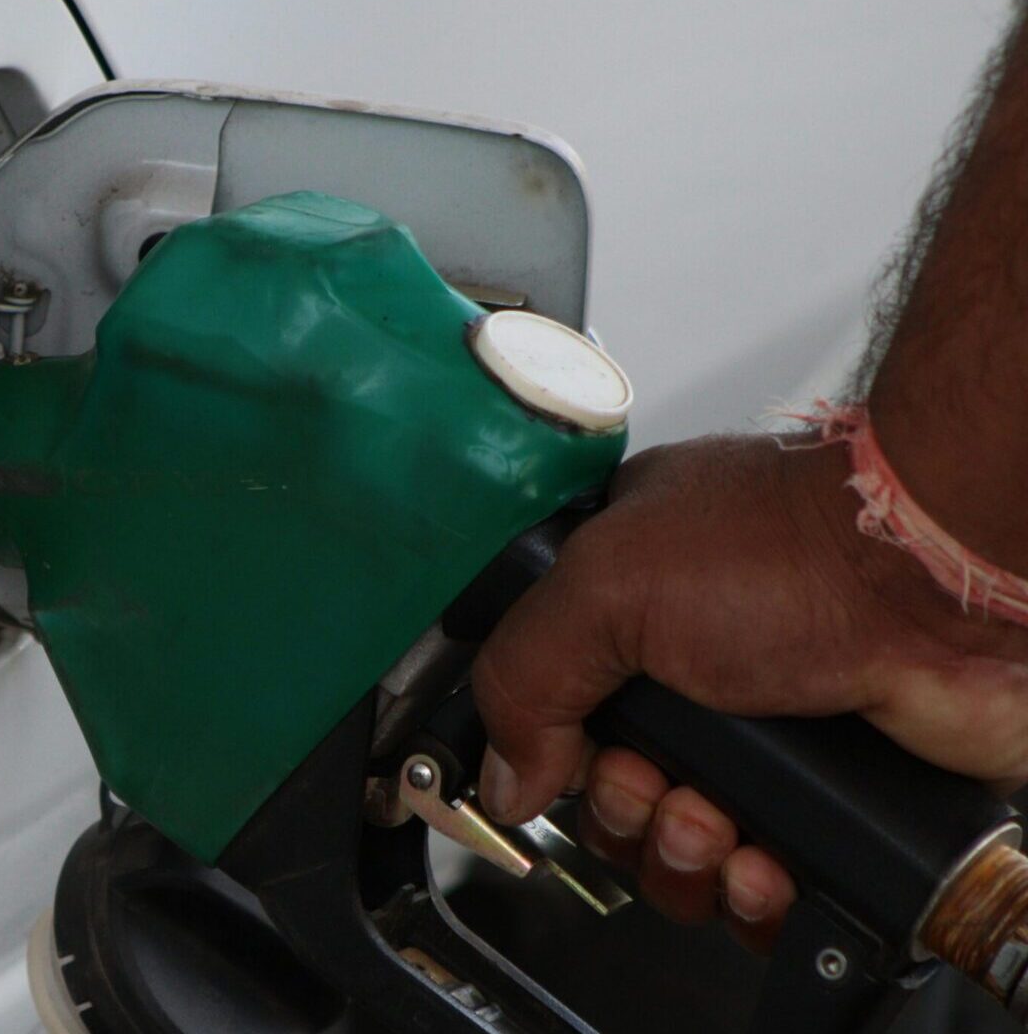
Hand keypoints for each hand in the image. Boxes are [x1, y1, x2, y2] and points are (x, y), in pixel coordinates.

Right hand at [471, 433, 1027, 950]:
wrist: (941, 582)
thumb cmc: (797, 549)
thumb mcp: (606, 586)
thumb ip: (523, 676)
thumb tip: (504, 776)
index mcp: (628, 605)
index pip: (554, 709)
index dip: (556, 755)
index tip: (575, 762)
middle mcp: (693, 672)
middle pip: (610, 794)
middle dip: (625, 815)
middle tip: (658, 787)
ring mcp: (766, 737)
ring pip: (679, 850)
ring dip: (683, 859)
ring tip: (719, 827)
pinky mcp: (830, 798)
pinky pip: (761, 888)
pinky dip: (752, 896)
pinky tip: (767, 864)